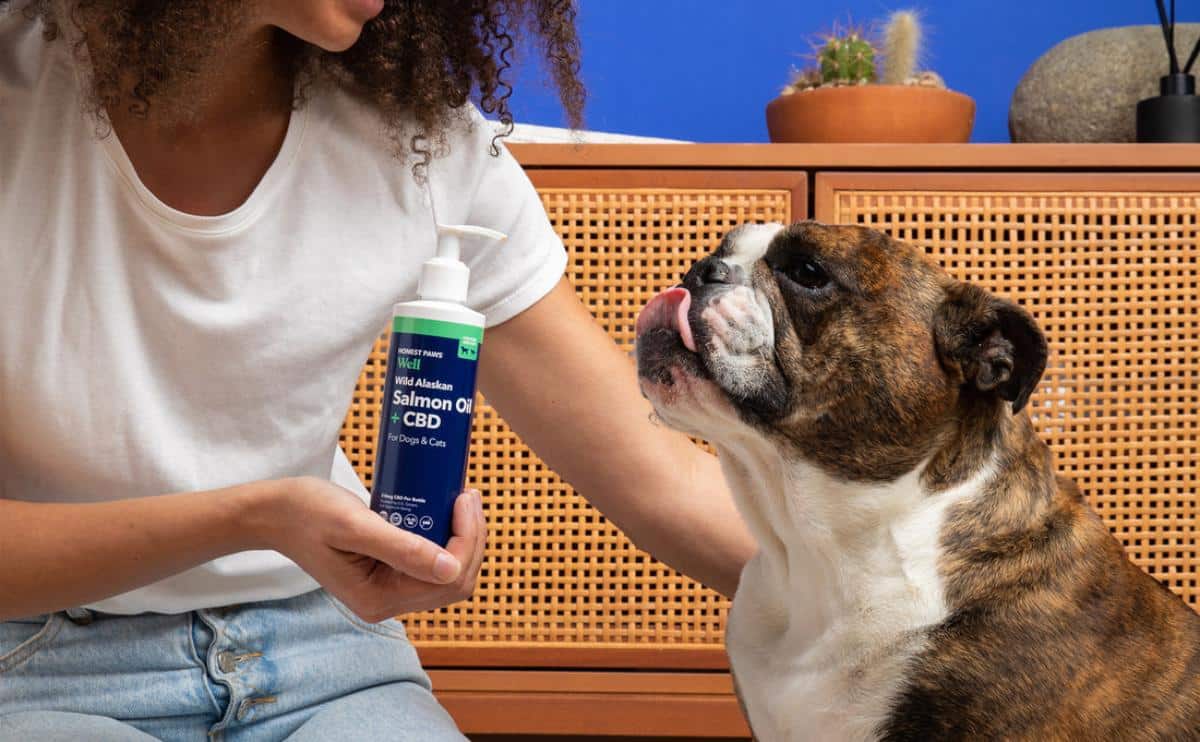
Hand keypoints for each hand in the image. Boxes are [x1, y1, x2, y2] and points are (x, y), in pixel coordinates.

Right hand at [254, 478, 485, 621]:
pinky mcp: (389, 575)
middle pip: (456, 580)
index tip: (462, 497)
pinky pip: (432, 563)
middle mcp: (387, 603)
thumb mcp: (355, 525)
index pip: (449, 578)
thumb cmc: (307, 513)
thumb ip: (401, 548)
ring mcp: (389, 591)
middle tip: (466, 494)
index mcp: (378, 598)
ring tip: (460, 498)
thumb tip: (451, 569)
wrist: (276, 514)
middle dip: (471, 538)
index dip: (468, 538)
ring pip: (449, 573)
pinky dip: (447, 539)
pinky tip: (445, 510)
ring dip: (463, 538)